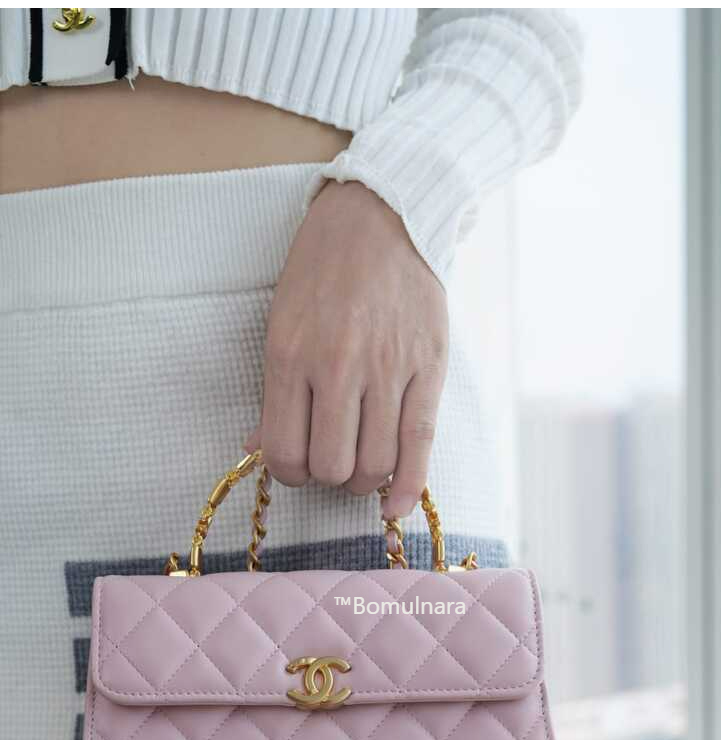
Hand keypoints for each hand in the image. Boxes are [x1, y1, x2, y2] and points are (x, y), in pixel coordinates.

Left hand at [245, 179, 447, 517]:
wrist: (384, 215)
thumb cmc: (325, 269)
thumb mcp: (282, 321)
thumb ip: (274, 391)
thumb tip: (257, 450)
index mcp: (290, 355)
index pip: (284, 451)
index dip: (289, 473)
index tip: (297, 465)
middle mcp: (337, 367)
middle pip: (331, 466)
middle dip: (328, 477)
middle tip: (332, 460)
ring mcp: (386, 369)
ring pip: (374, 465)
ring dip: (364, 481)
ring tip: (362, 466)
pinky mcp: (427, 369)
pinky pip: (419, 446)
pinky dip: (406, 488)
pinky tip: (394, 507)